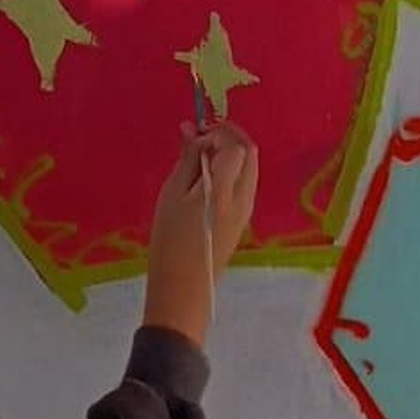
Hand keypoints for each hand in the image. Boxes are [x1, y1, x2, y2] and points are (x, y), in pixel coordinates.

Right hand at [143, 122, 259, 348]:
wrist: (184, 288)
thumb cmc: (170, 241)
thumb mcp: (171, 195)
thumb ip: (186, 159)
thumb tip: (191, 129)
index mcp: (223, 189)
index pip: (233, 145)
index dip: (215, 132)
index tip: (191, 134)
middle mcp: (243, 196)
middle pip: (249, 152)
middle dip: (228, 137)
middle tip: (200, 137)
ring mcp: (247, 209)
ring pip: (249, 167)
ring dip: (230, 153)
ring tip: (200, 157)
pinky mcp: (243, 219)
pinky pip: (245, 183)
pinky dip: (231, 170)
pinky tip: (206, 177)